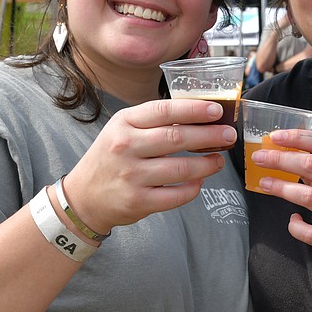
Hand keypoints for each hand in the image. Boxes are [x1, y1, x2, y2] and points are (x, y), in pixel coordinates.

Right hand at [60, 99, 235, 234]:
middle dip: (209, 136)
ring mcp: (131, 176)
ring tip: (218, 160)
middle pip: (176, 138)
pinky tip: (200, 182)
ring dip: (207, 164)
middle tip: (229, 135)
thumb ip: (154, 122)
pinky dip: (193, 189)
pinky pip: (176, 196)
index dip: (194, 110)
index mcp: (124, 123)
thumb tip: (200, 116)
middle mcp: (126, 147)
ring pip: (181, 169)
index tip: (217, 110)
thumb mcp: (123, 130)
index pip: (164, 111)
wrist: (83, 197)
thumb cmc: (111, 158)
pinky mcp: (138, 202)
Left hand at [252, 129, 311, 264]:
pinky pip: (311, 232)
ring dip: (283, 189)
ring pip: (310, 196)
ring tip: (266, 184)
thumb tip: (283, 152)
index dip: (297, 138)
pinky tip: (293, 220)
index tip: (275, 136)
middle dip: (282, 160)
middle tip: (260, 158)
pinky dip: (296, 226)